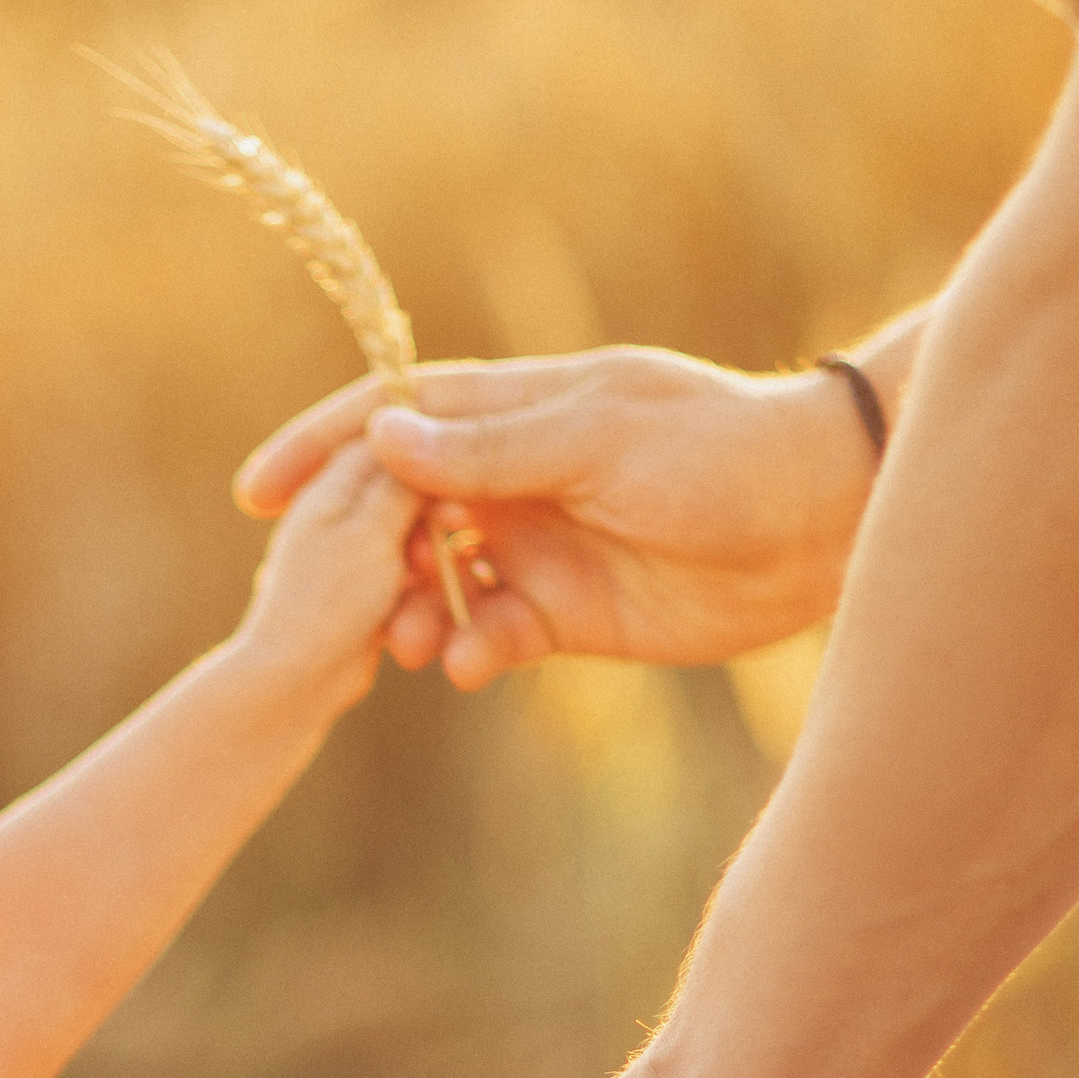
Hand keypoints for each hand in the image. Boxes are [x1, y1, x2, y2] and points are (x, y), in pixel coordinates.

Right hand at [235, 351, 876, 686]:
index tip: (260, 496)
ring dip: (410, 613)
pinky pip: (490, 634)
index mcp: (521, 411)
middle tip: (335, 602)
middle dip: (359, 556)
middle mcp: (518, 476)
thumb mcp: (603, 441)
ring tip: (405, 644)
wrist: (818, 524)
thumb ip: (495, 452)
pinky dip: (468, 651)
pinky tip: (467, 666)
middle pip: (401, 511)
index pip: (397, 418)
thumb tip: (385, 442)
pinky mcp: (567, 614)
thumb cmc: (722, 453)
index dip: (323, 449)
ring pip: (437, 582)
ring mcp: (539, 546)